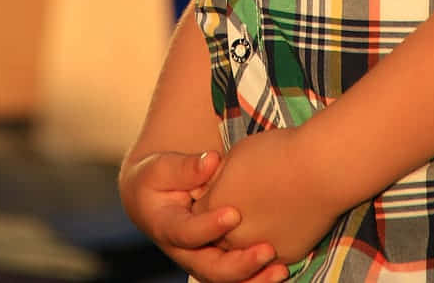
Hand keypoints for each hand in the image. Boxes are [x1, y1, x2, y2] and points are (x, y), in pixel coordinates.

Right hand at [120, 149, 288, 282]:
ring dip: (254, 279)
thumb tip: (212, 161)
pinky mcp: (216, 261)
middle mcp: (184, 253)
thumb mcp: (163, 168)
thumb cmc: (158, 178)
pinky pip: (237, 278)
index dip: (210, 227)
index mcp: (166, 228)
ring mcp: (200, 261)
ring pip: (226, 280)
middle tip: (266, 250)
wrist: (152, 200)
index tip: (234, 214)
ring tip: (281, 269)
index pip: (188, 233)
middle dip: (240, 264)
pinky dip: (257, 278)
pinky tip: (281, 269)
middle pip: (210, 270)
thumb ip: (187, 167)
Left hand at [193, 129, 337, 264]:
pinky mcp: (285, 255)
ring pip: (244, 252)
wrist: (320, 168)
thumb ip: (218, 177)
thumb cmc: (276, 153)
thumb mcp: (236, 155)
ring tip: (259, 218)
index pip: (199, 213)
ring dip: (247, 239)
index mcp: (215, 207)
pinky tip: (280, 224)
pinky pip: (272, 256)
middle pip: (218, 238)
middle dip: (223, 224)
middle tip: (238, 206)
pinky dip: (272, 242)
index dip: (209, 200)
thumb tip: (212, 186)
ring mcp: (259, 249)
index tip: (219, 190)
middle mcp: (232, 235)